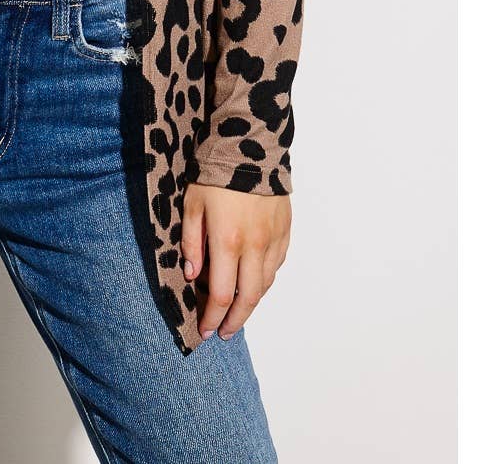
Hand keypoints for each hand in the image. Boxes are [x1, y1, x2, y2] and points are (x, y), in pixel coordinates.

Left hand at [180, 182, 290, 339]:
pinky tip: (255, 282)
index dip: (212, 317)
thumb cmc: (214, 174)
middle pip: (248, 298)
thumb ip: (192, 244)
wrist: (249, 145)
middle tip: (223, 332)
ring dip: (251, 302)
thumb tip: (194, 277)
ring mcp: (273, 239)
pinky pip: (277, 264)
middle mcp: (255, 247)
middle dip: (234, 321)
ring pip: (265, 284)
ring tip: (237, 312)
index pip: (222, 294)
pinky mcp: (285, 230)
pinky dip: (265, 279)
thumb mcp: (192, 206)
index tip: (204, 330)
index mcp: (228, 242)